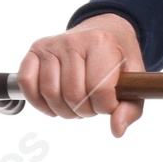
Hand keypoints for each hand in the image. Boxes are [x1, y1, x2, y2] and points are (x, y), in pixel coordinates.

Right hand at [17, 14, 144, 138]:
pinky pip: (28, 83)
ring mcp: (51, 45)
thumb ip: (130, 108)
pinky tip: (53, 104)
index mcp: (101, 44)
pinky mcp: (35, 51)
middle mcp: (73, 41)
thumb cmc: (118, 59)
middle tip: (91, 105)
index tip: (109, 103)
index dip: (105, 107)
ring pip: (50, 93)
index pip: (99, 90)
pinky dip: (38, 102)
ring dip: (63, 110)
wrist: (105, 32)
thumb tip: (117, 130)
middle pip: (73, 95)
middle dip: (84, 111)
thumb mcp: (134, 80)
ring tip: (75, 104)